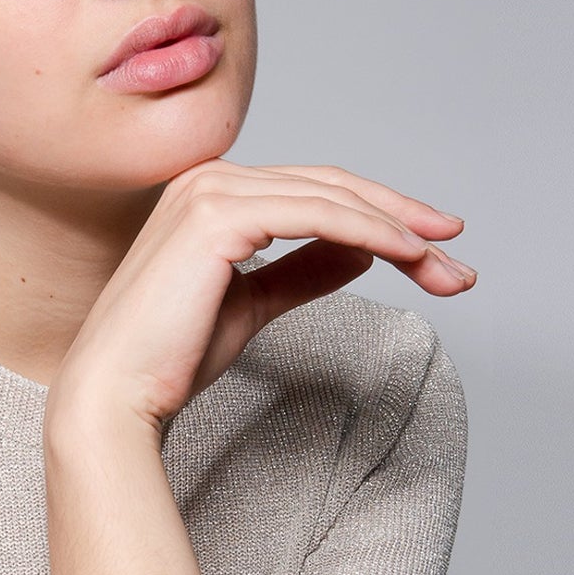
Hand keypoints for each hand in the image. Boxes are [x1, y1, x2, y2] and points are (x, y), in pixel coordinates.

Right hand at [47, 160, 473, 432]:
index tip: (435, 253)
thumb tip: (361, 250)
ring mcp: (212, 191)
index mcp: (212, 194)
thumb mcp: (253, 306)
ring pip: (332, 198)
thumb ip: (302, 271)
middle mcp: (210, 179)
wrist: (116, 395)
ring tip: (445, 270)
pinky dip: (371, 232)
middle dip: (404, 223)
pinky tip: (407, 256)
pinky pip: (317, 215)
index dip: (382, 217)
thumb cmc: (169, 359)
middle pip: (333, 187)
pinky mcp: (218, 216)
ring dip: (399, 231)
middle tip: (457, 264)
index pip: (316, 192)